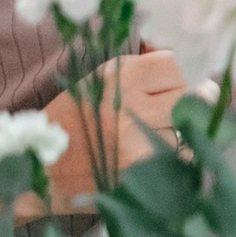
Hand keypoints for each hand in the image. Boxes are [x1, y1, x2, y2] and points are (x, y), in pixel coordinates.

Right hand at [40, 50, 188, 209]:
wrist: (41, 170)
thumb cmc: (70, 123)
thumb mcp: (96, 83)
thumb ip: (137, 71)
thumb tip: (182, 64)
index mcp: (118, 76)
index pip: (175, 64)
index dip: (184, 72)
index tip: (182, 82)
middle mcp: (133, 104)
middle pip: (191, 94)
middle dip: (193, 99)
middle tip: (186, 108)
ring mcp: (142, 141)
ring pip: (193, 128)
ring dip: (189, 130)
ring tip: (169, 134)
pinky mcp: (148, 172)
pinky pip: (186, 158)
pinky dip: (182, 157)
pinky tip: (162, 157)